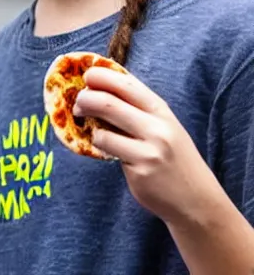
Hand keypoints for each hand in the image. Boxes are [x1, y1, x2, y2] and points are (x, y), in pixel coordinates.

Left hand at [73, 67, 220, 225]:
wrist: (197, 199)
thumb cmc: (173, 157)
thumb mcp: (162, 124)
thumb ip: (137, 107)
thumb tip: (100, 87)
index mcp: (161, 109)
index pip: (126, 83)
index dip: (102, 75)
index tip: (87, 75)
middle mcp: (157, 126)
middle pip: (109, 102)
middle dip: (86, 98)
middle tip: (77, 102)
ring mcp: (149, 150)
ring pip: (103, 129)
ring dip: (89, 124)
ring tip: (87, 124)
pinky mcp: (141, 171)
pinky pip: (108, 151)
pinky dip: (99, 144)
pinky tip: (103, 146)